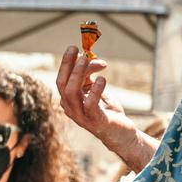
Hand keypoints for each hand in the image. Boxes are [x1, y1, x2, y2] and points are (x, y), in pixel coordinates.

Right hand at [57, 47, 155, 171]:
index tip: (74, 48)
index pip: (62, 80)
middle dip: (68, 65)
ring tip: (87, 60)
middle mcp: (70, 108)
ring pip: (72, 93)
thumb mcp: (96, 90)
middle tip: (78, 50)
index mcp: (68, 100)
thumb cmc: (106, 111)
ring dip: (78, 74)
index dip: (66, 64)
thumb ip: (90, 76)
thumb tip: (90, 58)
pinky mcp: (95, 120)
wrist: (119, 133)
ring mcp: (81, 116)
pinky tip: (103, 78)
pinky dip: (96, 89)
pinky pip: (90, 104)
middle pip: (63, 84)